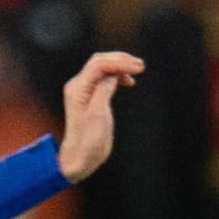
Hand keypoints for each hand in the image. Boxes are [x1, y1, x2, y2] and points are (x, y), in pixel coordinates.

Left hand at [56, 51, 143, 182]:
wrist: (80, 158)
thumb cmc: (88, 141)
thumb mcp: (98, 114)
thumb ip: (104, 90)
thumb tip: (113, 74)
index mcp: (78, 89)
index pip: (99, 65)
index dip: (120, 63)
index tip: (138, 68)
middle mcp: (77, 86)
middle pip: (100, 61)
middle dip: (120, 60)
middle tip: (140, 66)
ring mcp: (82, 91)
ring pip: (102, 68)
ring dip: (119, 66)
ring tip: (137, 71)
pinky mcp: (89, 97)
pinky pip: (102, 78)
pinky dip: (116, 76)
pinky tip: (127, 81)